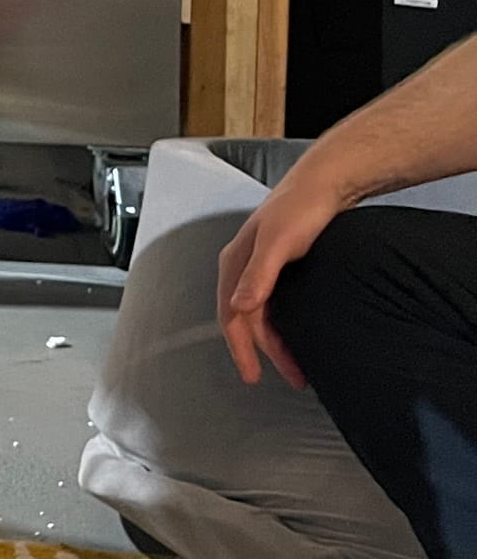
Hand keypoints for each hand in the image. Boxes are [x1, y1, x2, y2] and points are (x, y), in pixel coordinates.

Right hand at [216, 166, 348, 387]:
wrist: (327, 181)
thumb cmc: (303, 207)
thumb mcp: (280, 243)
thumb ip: (259, 275)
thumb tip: (240, 306)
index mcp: (236, 262)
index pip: (231, 316)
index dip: (241, 349)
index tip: (253, 376)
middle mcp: (245, 266)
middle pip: (248, 319)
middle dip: (265, 352)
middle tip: (291, 376)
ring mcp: (263, 265)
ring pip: (264, 313)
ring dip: (278, 340)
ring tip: (300, 363)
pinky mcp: (283, 264)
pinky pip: (277, 303)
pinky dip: (286, 323)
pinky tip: (302, 331)